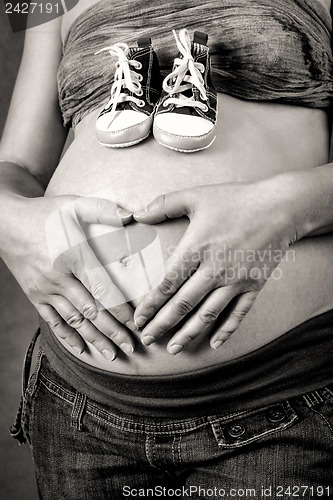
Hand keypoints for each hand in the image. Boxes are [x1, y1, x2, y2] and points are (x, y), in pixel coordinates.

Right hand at [1, 194, 135, 358]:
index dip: (120, 310)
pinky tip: (81, 349)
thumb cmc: (45, 213)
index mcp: (75, 256)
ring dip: (94, 339)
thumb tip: (132, 216)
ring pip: (74, 320)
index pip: (102, 289)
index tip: (137, 324)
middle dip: (112, 332)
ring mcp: (45, 289)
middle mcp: (60, 277)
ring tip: (112, 355)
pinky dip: (67, 336)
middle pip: (91, 311)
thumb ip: (104, 209)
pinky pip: (53, 320)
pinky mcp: (35, 295)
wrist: (5, 223)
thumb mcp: (74, 203)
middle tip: (131, 348)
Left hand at [132, 182, 296, 353]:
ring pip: (208, 314)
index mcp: (197, 247)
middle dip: (162, 325)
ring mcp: (236, 279)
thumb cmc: (236, 199)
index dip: (151, 304)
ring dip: (188, 333)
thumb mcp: (196, 196)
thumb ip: (164, 204)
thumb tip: (136, 213)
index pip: (167, 283)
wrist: (280, 206)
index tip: (138, 319)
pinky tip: (213, 343)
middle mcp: (215, 268)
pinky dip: (226, 330)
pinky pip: (238, 313)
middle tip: (147, 339)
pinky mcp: (254, 285)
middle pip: (183, 304)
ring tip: (174, 348)